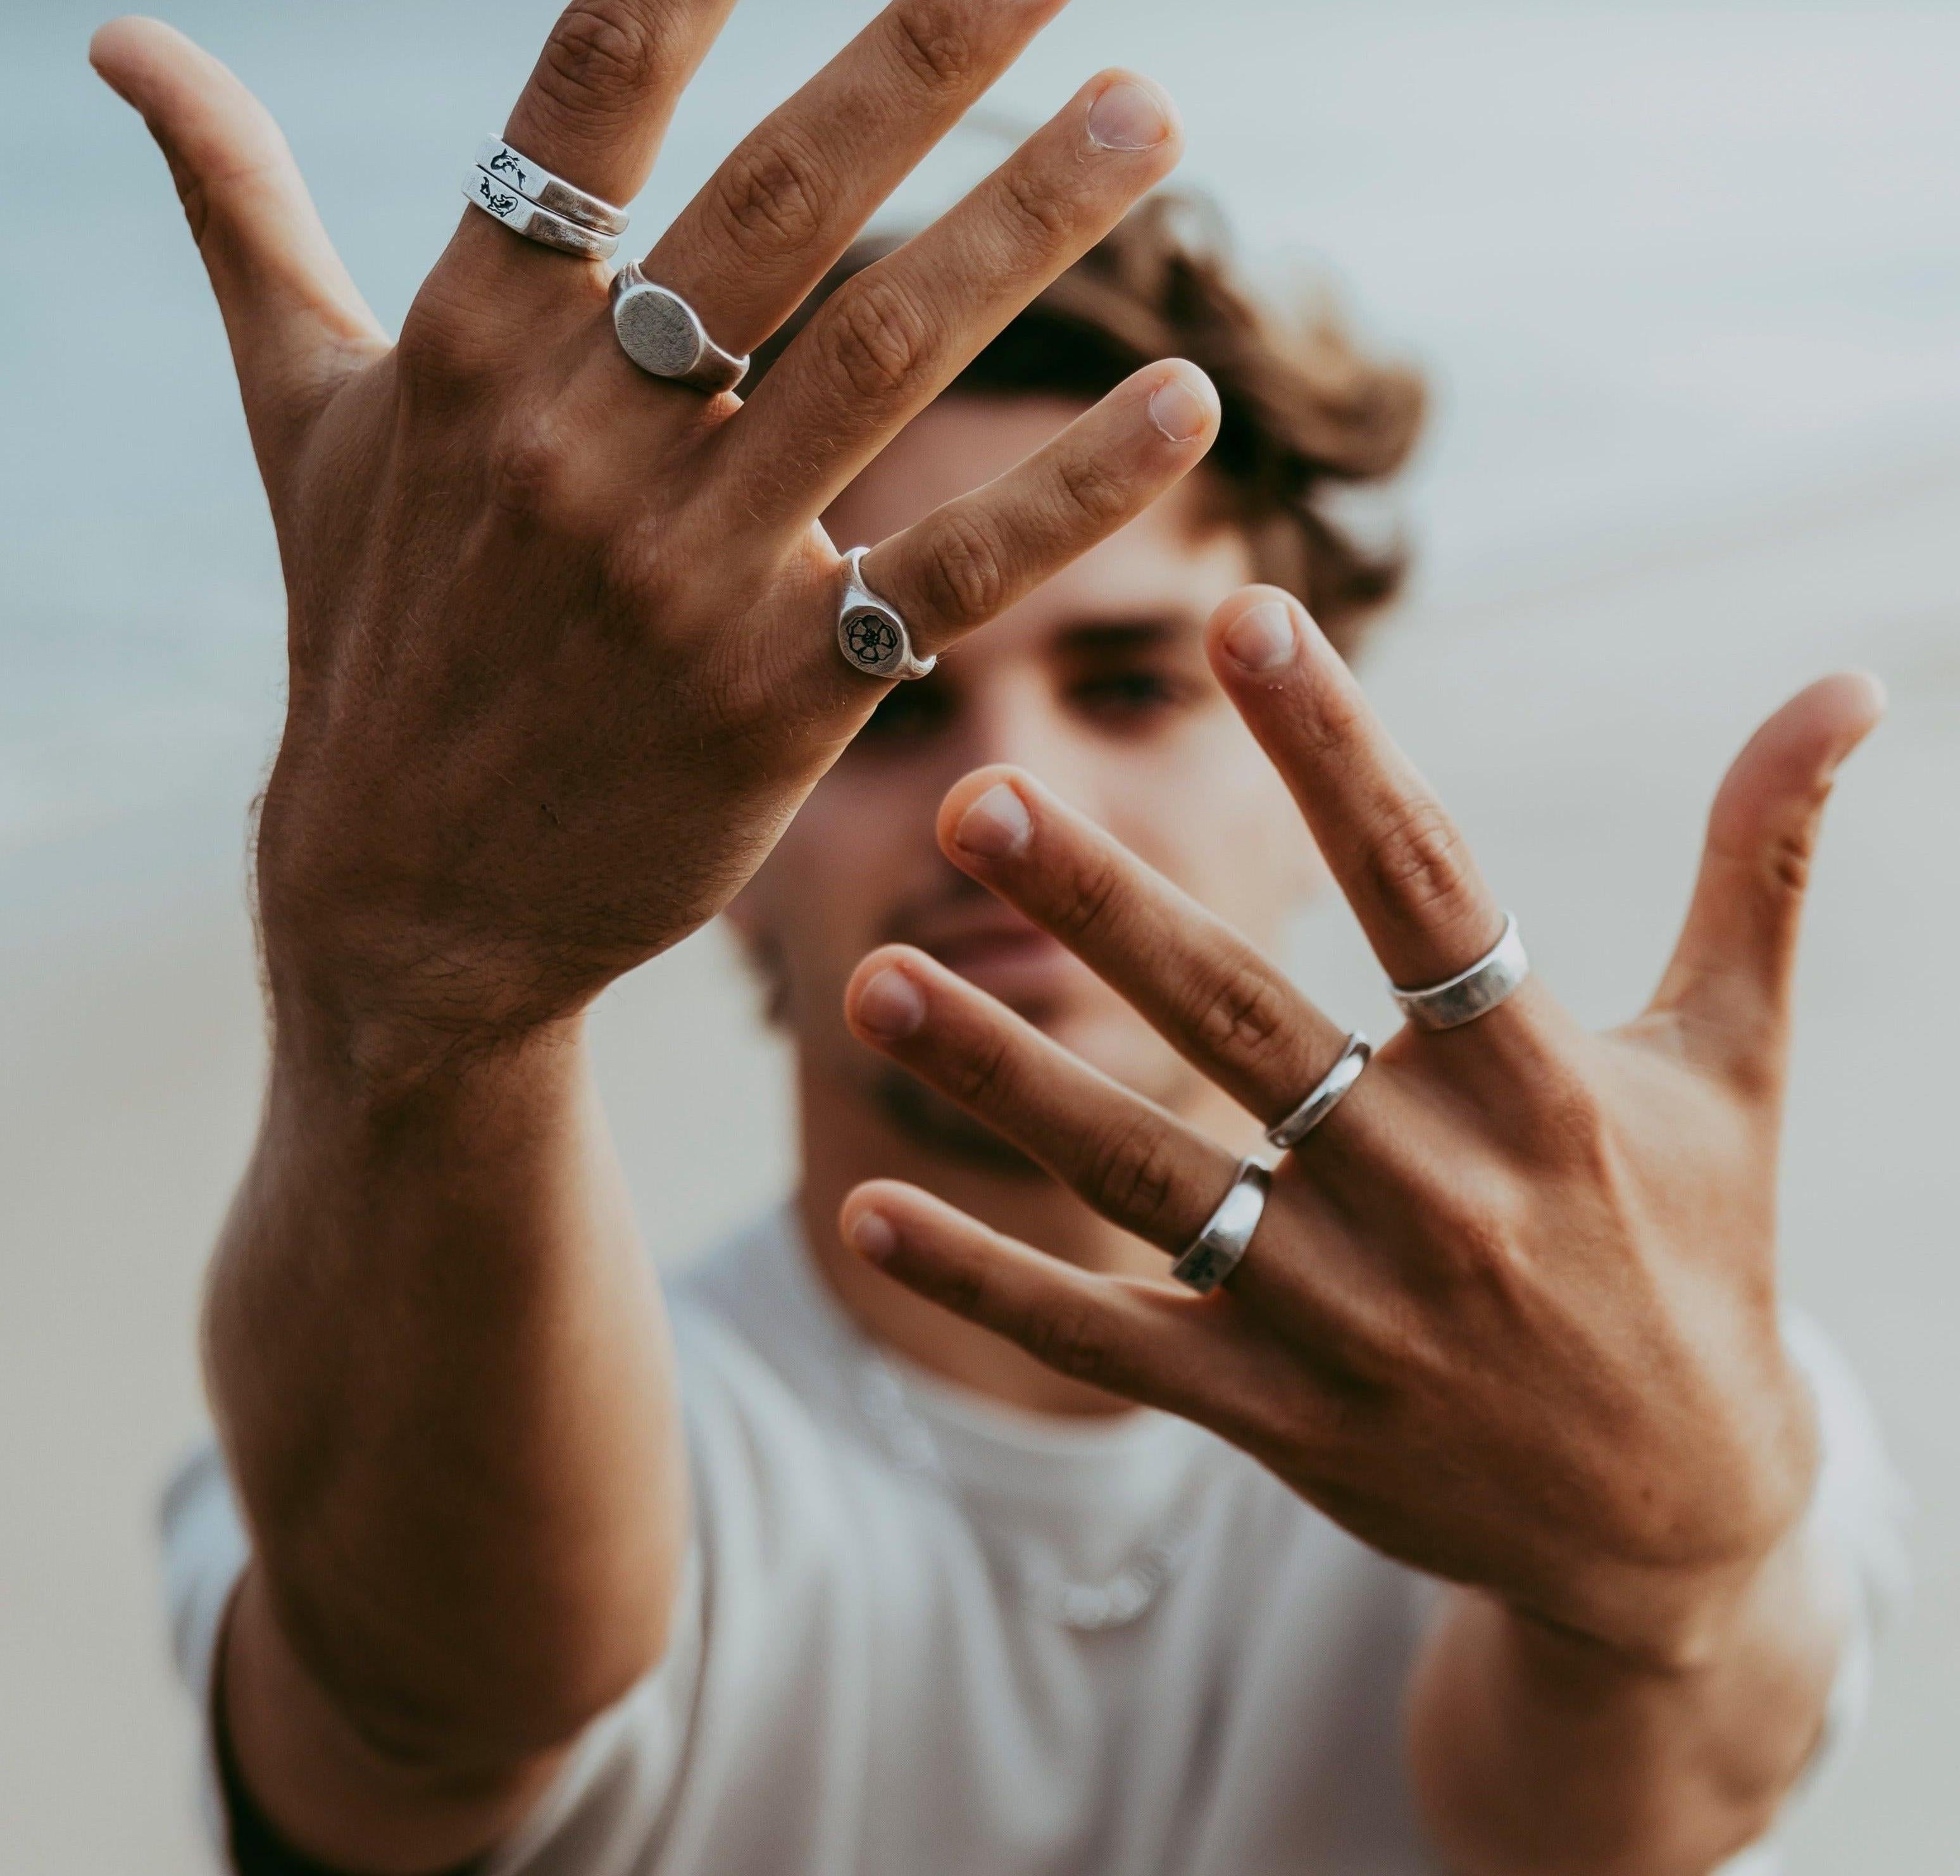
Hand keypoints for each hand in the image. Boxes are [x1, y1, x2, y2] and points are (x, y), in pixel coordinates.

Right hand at [94, 3, 1210, 1080]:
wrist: (410, 901)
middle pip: (776, 206)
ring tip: (1152, 117)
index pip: (592, 96)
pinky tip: (1183, 405)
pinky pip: (948, 574)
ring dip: (1028, 232)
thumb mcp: (301, 424)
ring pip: (880, 367)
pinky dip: (1071, 492)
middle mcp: (575, 442)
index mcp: (465, 345)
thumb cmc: (369, 640)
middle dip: (919, 55)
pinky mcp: (775, 700)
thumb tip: (119, 39)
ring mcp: (680, 575)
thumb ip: (243, 221)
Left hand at [840, 586, 1883, 1668]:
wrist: (1680, 1529)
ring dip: (1005, 1082)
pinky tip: (866, 1213)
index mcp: (1542, 1086)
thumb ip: (1761, 870)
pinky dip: (991, 1284)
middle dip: (1107, 912)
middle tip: (978, 802)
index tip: (1243, 619)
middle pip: (1247, 1025)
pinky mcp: (1280, 1415)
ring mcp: (1346, 1317)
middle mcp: (1436, 1195)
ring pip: (1149, 1181)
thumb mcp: (1738, 1065)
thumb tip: (1853, 684)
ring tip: (871, 982)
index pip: (1426, 885)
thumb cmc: (1696, 1256)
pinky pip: (1113, 1340)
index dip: (1334, 751)